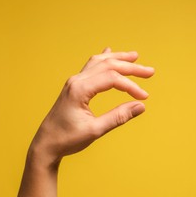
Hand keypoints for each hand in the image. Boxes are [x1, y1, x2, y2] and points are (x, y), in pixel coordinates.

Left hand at [28, 47, 154, 167]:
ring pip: (99, 63)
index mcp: (80, 90)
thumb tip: (140, 106)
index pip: (112, 79)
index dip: (131, 86)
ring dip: (118, 59)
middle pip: (108, 66)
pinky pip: (91, 66)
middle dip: (130, 67)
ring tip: (134, 56)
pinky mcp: (74, 86)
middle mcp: (76, 81)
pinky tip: (108, 53)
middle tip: (150, 71)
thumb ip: (118, 117)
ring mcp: (74, 82)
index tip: (144, 97)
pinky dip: (103, 60)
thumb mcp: (95, 130)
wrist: (45, 144)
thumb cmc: (67, 138)